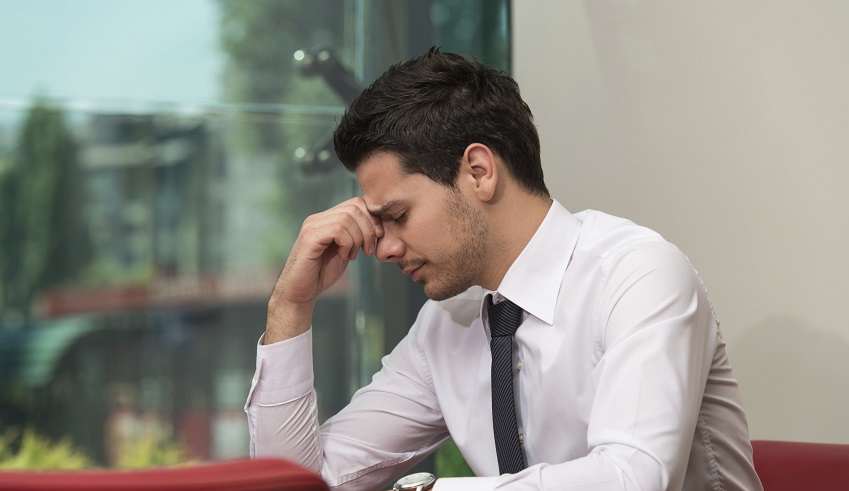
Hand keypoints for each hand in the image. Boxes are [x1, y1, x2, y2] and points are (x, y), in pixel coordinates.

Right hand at [265, 197, 383, 340]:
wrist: (300, 292)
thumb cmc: (322, 273)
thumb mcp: (346, 250)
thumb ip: (356, 236)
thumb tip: (379, 225)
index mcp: (326, 219)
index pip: (356, 203)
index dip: (372, 218)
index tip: (378, 237)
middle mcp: (317, 218)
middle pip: (354, 207)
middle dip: (369, 228)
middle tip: (369, 249)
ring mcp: (312, 226)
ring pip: (347, 218)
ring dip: (359, 238)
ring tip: (354, 255)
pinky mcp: (310, 238)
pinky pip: (337, 230)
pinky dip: (348, 244)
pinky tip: (345, 256)